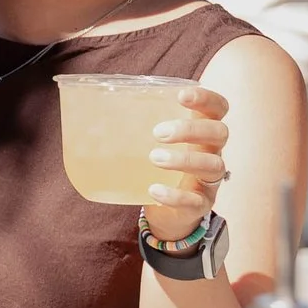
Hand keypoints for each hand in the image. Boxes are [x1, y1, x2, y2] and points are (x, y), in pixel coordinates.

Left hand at [142, 84, 231, 245]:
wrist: (166, 211)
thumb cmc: (155, 167)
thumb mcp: (148, 142)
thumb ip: (132, 124)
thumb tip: (87, 103)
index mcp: (201, 131)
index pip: (218, 108)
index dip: (207, 98)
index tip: (181, 95)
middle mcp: (211, 152)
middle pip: (219, 133)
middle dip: (191, 129)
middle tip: (158, 132)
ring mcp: (209, 180)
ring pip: (213, 165)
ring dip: (184, 159)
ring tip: (154, 158)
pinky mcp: (201, 205)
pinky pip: (196, 201)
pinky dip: (175, 195)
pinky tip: (153, 190)